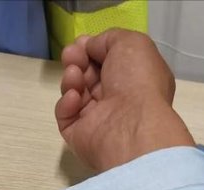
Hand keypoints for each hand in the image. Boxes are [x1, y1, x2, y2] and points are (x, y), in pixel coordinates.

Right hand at [55, 30, 194, 172]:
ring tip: (75, 75)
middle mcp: (117, 100)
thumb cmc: (137, 81)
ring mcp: (97, 120)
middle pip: (88, 75)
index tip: (81, 43)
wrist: (130, 124)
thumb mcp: (130, 43)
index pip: (108, 62)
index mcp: (134, 80)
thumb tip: (89, 48)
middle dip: (77, 60)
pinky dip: (66, 103)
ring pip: (75, 92)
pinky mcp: (79, 136)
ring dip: (72, 78)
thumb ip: (107, 39)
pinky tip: (75, 97)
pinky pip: (66, 115)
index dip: (92, 49)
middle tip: (72, 56)